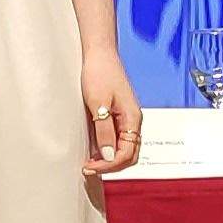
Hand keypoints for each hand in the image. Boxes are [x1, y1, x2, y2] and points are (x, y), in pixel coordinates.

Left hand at [81, 47, 143, 178]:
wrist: (99, 53)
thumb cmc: (100, 73)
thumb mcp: (98, 104)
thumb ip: (104, 130)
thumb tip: (107, 155)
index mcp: (133, 119)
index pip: (127, 154)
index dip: (109, 165)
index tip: (91, 167)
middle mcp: (133, 120)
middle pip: (128, 154)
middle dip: (110, 165)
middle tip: (89, 168)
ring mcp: (126, 118)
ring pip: (123, 148)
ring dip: (108, 158)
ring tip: (89, 162)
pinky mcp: (117, 114)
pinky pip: (116, 138)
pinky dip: (106, 147)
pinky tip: (93, 149)